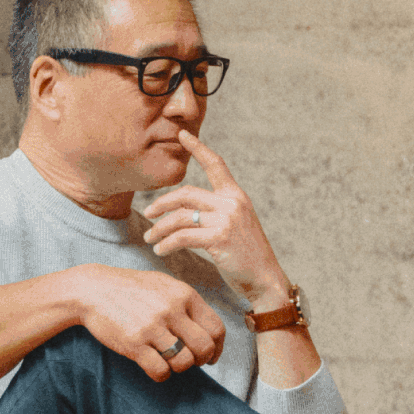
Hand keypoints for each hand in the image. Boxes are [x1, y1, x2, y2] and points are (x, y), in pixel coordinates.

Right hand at [70, 264, 225, 381]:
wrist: (92, 289)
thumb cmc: (131, 288)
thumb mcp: (164, 285)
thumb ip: (187, 303)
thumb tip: (210, 330)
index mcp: (184, 294)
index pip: (216, 328)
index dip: (217, 347)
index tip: (211, 356)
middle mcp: (171, 309)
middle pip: (204, 347)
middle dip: (202, 360)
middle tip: (191, 360)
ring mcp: (152, 327)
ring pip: (184, 362)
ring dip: (179, 367)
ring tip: (168, 360)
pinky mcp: (134, 343)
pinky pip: (160, 371)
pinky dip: (160, 374)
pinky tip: (153, 366)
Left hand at [140, 130, 292, 309]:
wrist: (265, 279)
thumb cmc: (248, 255)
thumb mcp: (236, 225)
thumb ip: (218, 211)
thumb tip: (187, 210)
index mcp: (236, 196)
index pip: (216, 164)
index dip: (198, 147)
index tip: (182, 135)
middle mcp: (232, 203)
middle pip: (185, 193)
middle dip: (161, 203)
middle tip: (148, 213)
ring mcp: (226, 220)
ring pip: (180, 217)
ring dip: (159, 229)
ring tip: (150, 239)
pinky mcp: (220, 239)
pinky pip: (182, 237)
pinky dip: (167, 244)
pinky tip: (160, 250)